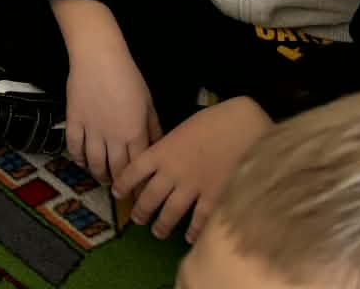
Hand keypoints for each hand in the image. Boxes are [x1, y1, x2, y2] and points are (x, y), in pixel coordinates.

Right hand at [62, 32, 161, 186]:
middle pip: (116, 170)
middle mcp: (113, 138)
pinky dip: (78, 158)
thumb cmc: (128, 77)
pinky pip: (74, 147)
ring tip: (104, 179)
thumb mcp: (148, 103)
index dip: (140, 184)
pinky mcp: (73, 121)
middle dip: (121, 185)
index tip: (142, 194)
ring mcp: (91, 130)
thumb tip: (158, 148)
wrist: (98, 58)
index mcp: (134, 134)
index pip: (139, 168)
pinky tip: (83, 162)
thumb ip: (153, 128)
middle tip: (123, 193)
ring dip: (99, 175)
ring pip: (94, 163)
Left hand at [115, 97, 271, 241]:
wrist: (242, 126)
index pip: (133, 171)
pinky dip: (194, 230)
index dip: (123, 184)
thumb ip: (168, 148)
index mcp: (160, 152)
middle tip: (137, 220)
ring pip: (171, 211)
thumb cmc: (212, 120)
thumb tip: (160, 161)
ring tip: (157, 232)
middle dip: (141, 210)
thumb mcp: (181, 130)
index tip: (117, 193)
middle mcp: (172, 172)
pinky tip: (189, 238)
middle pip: (149, 196)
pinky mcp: (214, 198)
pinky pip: (200, 219)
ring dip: (162, 224)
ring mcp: (193, 187)